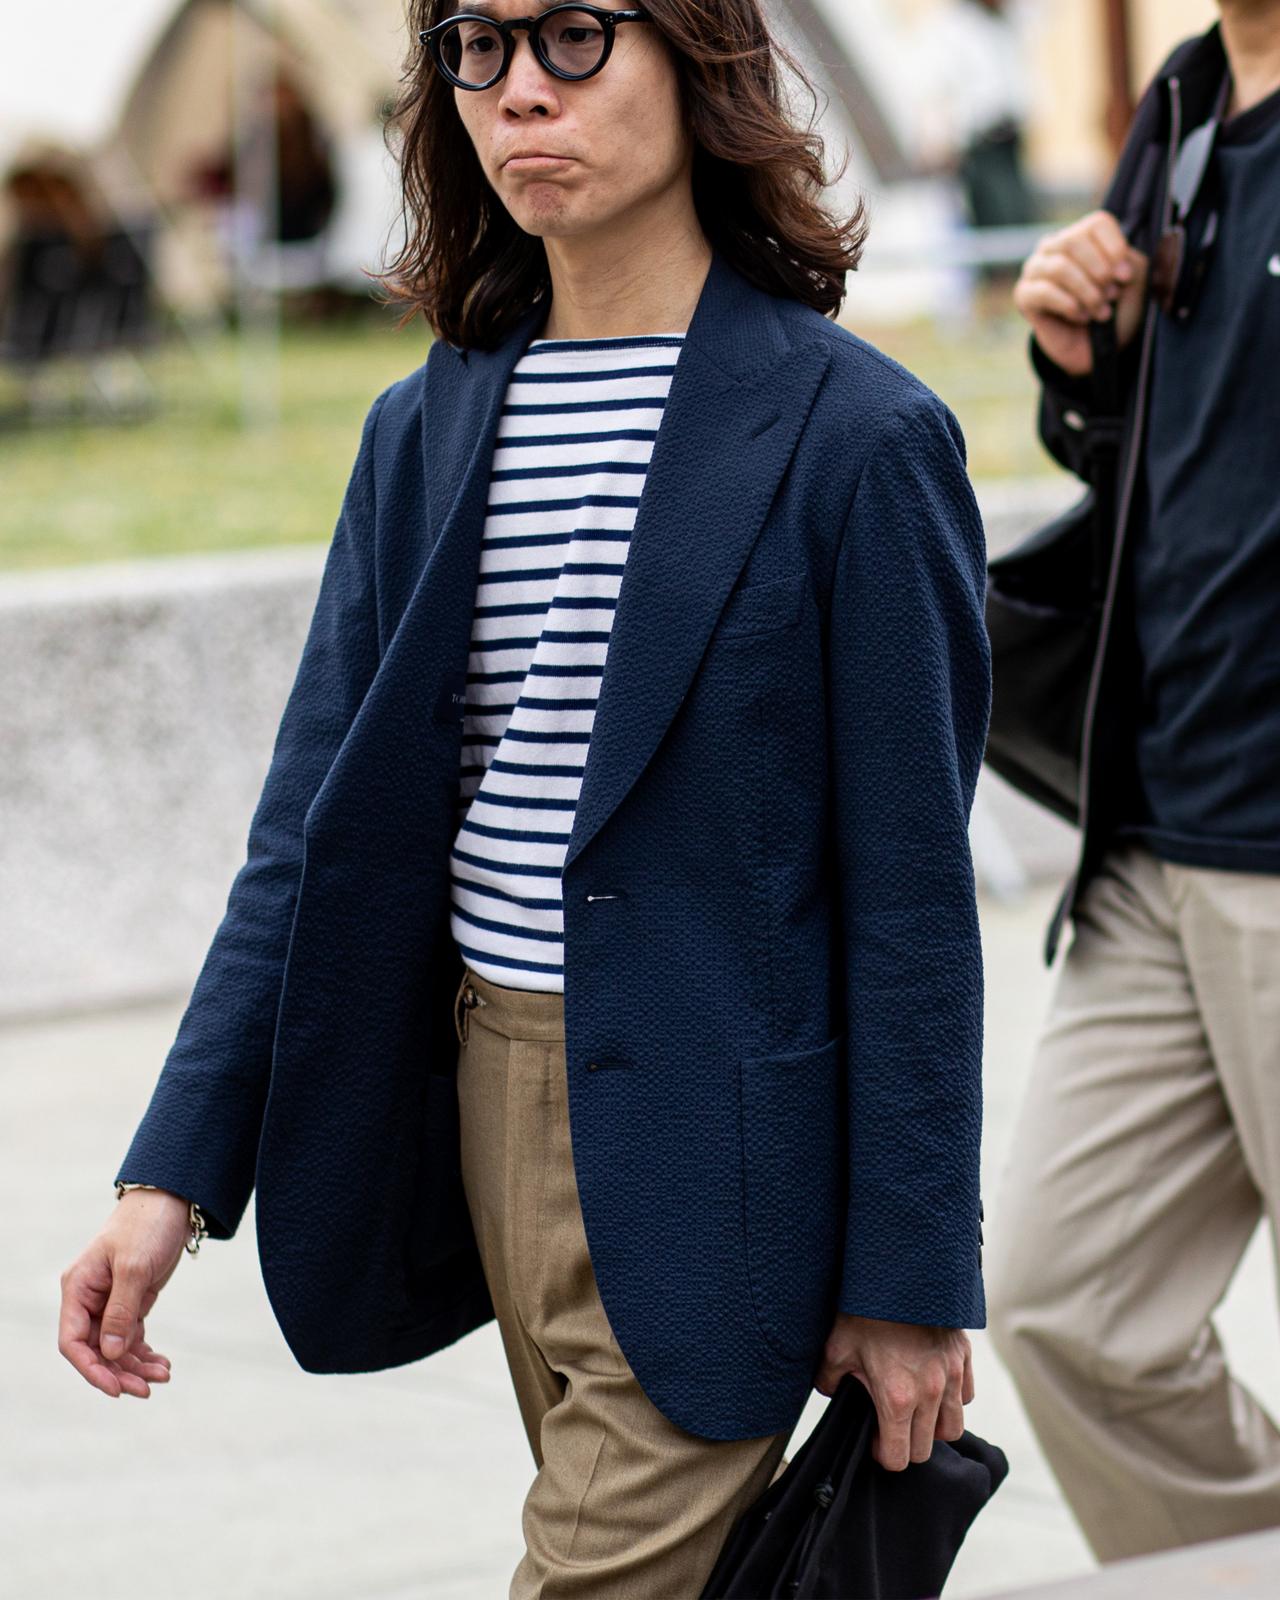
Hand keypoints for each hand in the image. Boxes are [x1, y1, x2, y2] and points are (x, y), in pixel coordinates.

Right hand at [58, 1189, 188, 1397]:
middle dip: (119, 1372)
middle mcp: (89, 1298)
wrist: (171, 1200)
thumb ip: (120, 1311)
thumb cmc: (147, 1226)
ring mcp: (110, 1301)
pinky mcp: (131, 1301)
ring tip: (163, 1376)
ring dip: (135, 1366)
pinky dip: (144, 1353)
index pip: (73, 1341)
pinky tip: (162, 1364)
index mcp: (78, 1288)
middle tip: (147, 1389)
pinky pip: (131, 1336)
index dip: (91, 1369)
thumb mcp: (134, 1267)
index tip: (116, 1389)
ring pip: (115, 1347)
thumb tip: (108, 1354)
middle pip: (95, 1349)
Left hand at [815, 1312, 973, 1470]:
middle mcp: (930, 1393)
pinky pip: (965, 1396)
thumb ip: (829, 1380)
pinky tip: (932, 1383)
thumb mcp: (836, 1347)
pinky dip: (951, 1399)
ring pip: (952, 1428)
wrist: (899, 1272)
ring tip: (915, 1408)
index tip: (875, 1439)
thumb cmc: (866, 1310)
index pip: (899, 1457)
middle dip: (906, 1443)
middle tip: (891, 1423)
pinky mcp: (963, 1357)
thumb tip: (830, 1392)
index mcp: (896, 1397)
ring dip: (933, 1426)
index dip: (883, 1453)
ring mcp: (951, 1376)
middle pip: (925, 1449)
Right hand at [1013, 209, 1149, 375]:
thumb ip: (1130, 262)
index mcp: (1082, 236)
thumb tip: (1117, 263)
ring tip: (1100, 311)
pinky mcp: (1024, 295)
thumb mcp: (1133, 283)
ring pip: (1059, 267)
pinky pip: (1044, 292)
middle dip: (1099, 271)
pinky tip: (1082, 317)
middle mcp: (1054, 247)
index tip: (1125, 277)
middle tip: (1112, 295)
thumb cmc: (1114, 310)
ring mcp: (1035, 269)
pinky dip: (1069, 306)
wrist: (1094, 350)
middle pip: (1074, 241)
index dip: (1114, 248)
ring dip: (1086, 292)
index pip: (1096, 224)